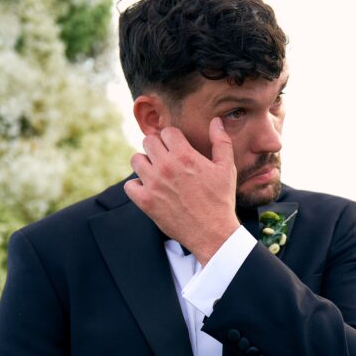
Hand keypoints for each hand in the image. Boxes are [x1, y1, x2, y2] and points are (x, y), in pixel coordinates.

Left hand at [124, 117, 239, 264]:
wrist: (213, 233)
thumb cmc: (221, 200)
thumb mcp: (226, 168)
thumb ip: (220, 142)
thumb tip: (216, 121)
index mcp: (185, 155)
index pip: (167, 132)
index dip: (173, 139)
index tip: (177, 148)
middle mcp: (166, 167)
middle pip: (148, 141)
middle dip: (157, 147)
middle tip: (166, 159)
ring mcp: (153, 184)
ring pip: (136, 159)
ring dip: (145, 163)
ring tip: (156, 172)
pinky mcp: (146, 202)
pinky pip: (130, 185)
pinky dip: (137, 186)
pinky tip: (149, 189)